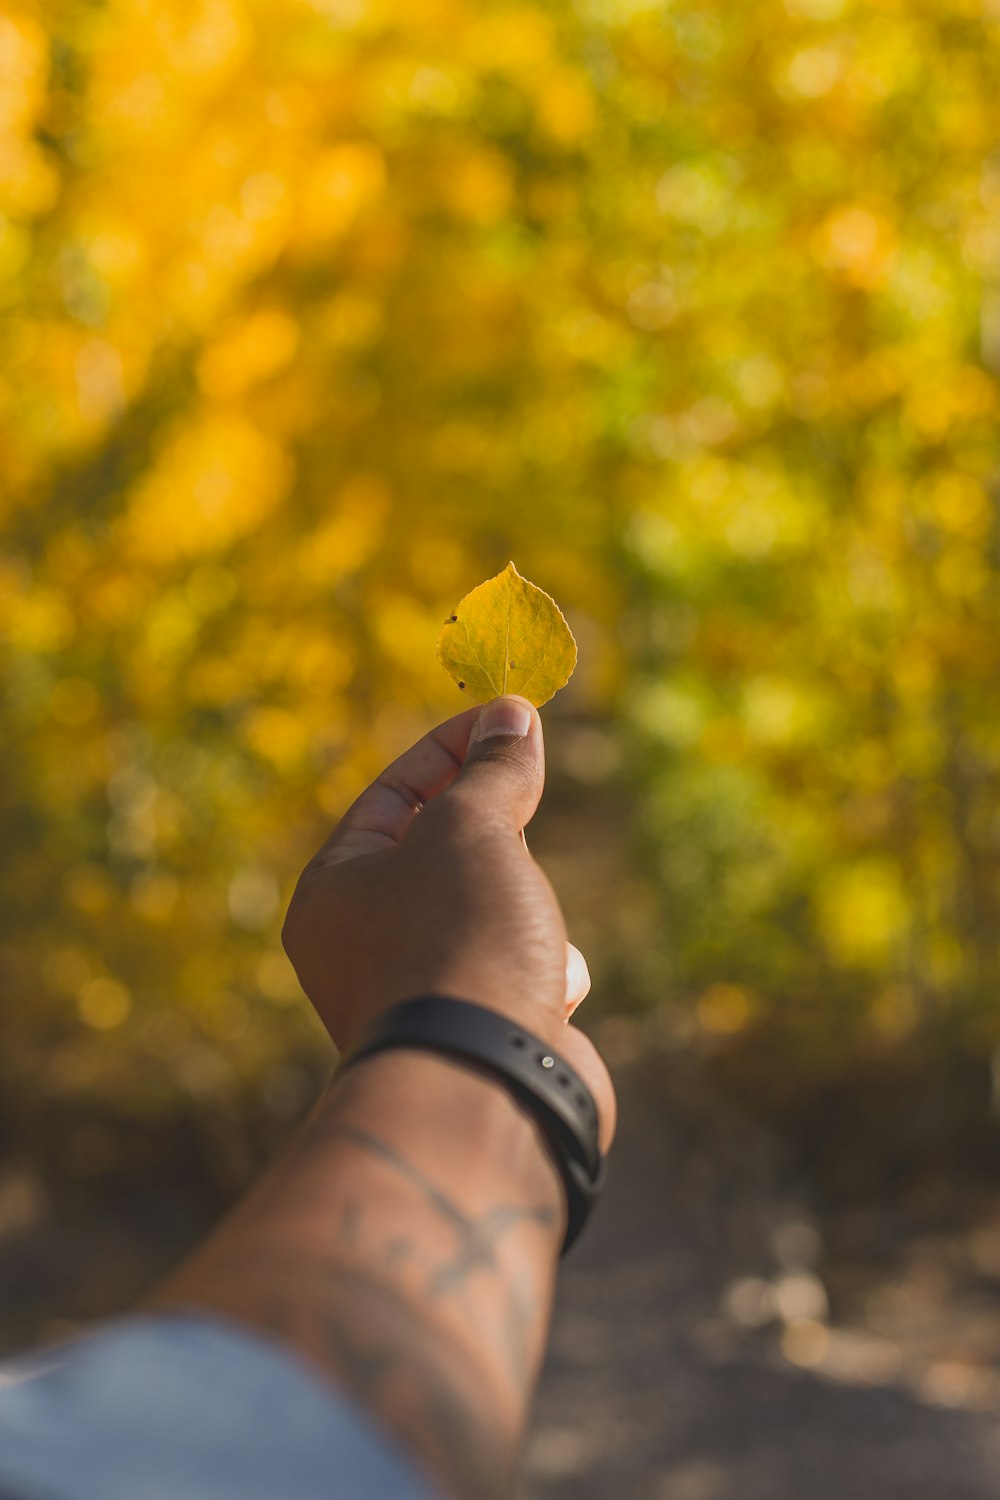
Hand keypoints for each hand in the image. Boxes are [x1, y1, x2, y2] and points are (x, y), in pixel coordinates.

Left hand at [282, 695, 615, 1147]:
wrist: (488, 1085)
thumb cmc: (461, 941)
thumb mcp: (474, 829)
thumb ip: (492, 769)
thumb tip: (512, 716)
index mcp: (335, 888)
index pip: (395, 790)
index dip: (456, 746)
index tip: (515, 717)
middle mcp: (361, 942)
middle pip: (444, 848)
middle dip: (500, 837)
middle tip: (526, 819)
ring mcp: (417, 991)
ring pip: (493, 907)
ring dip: (529, 907)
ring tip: (530, 931)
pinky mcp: (473, 1031)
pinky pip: (518, 966)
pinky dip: (545, 967)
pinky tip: (548, 991)